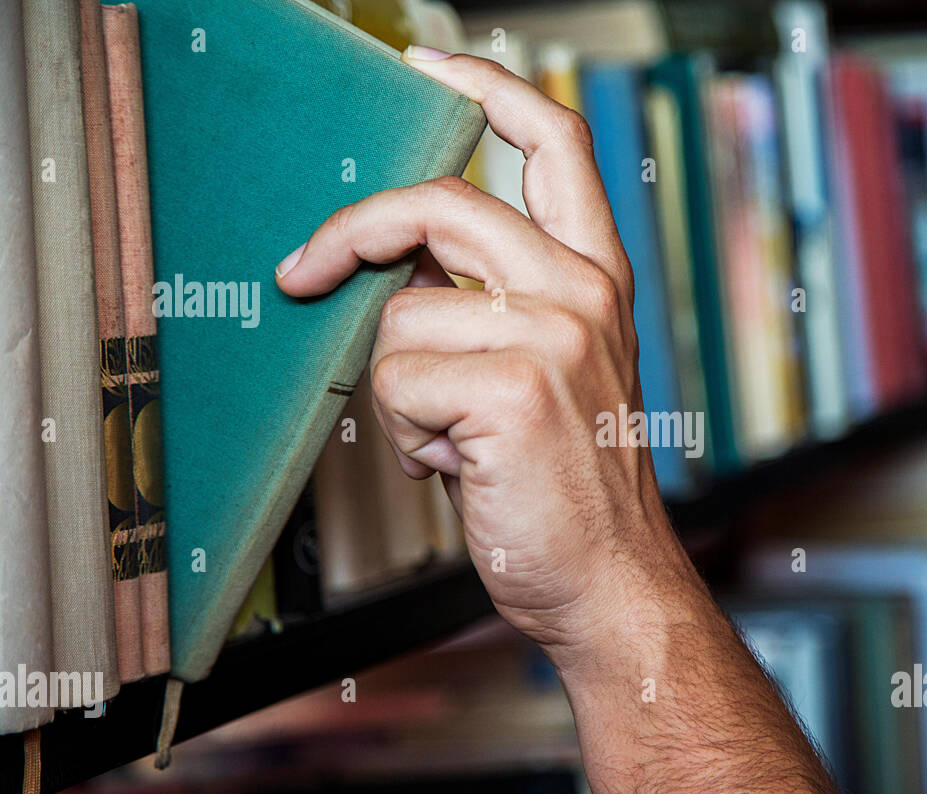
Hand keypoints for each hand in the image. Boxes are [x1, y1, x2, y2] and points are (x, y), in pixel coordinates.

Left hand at [274, 52, 702, 670]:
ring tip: (450, 441)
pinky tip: (456, 466)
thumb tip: (400, 265)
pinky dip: (406, 437)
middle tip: (305, 270)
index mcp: (597, 280)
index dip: (487, 91)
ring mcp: (556, 334)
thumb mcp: (555, 372)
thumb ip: (498, 303)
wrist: (610, 580)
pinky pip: (397, 383)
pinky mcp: (515, 388)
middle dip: (352, 234)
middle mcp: (583, 293)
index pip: (554, 143)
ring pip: (401, 319)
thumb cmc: (570, 487)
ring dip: (402, 393)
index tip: (432, 70)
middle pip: (441, 205)